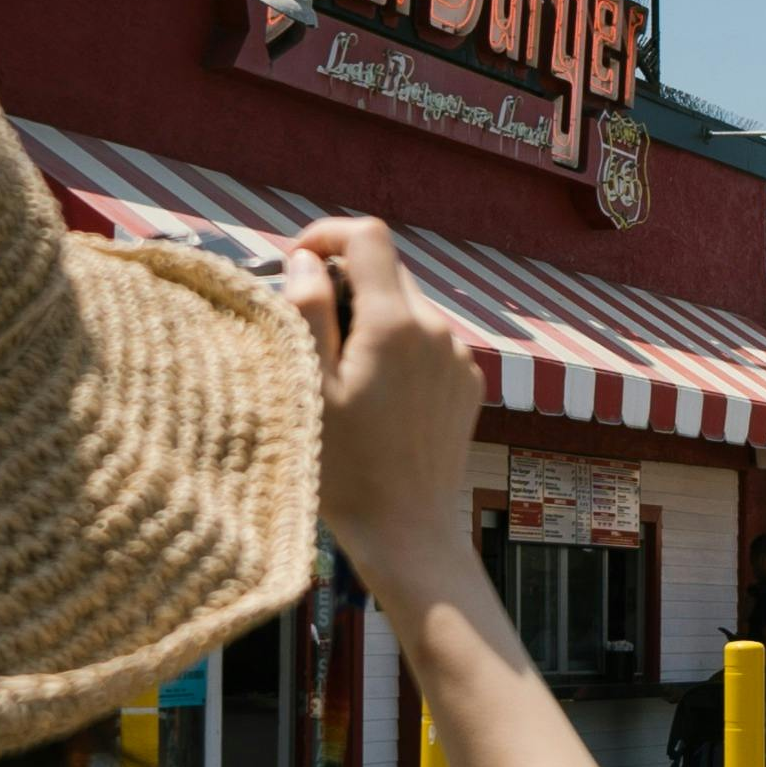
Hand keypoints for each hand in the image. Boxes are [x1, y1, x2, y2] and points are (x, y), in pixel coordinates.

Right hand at [280, 219, 479, 589]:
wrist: (406, 533)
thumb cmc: (344, 469)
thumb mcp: (308, 386)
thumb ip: (306, 312)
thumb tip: (306, 260)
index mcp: (394, 324)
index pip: (368, 236)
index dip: (327, 234)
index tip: (297, 259)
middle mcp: (436, 330)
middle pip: (388, 271)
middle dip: (345, 284)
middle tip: (310, 330)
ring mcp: (458, 356)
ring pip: (408, 307)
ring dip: (373, 319)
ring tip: (342, 374)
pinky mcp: (468, 382)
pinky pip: (428, 342)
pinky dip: (399, 348)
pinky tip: (377, 396)